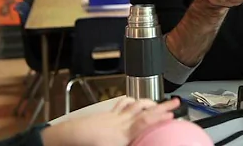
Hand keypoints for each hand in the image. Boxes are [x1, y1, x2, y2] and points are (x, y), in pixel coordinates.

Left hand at [42, 97, 179, 145]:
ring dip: (147, 101)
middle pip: (144, 110)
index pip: (147, 121)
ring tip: (157, 102)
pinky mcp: (105, 115)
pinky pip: (120, 105)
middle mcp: (120, 122)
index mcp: (124, 133)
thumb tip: (143, 142)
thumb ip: (132, 144)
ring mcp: (113, 117)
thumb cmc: (88, 145)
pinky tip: (131, 102)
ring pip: (134, 104)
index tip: (173, 113)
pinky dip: (128, 102)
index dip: (161, 116)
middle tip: (174, 101)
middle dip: (162, 105)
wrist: (67, 138)